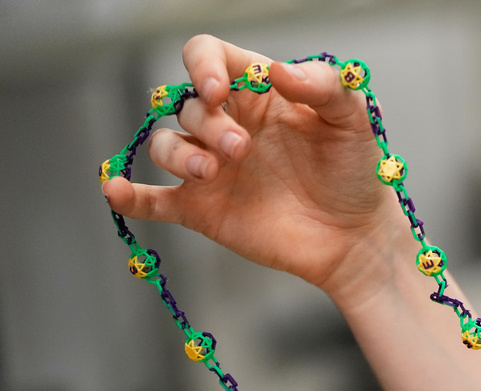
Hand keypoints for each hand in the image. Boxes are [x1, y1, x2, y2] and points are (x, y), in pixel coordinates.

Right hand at [101, 35, 403, 295]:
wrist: (357, 237)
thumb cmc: (356, 171)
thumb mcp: (352, 118)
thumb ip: (323, 84)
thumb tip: (277, 69)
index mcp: (258, 93)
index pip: (208, 57)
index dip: (202, 65)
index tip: (218, 90)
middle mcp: (228, 125)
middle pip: (186, 103)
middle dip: (207, 122)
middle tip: (242, 150)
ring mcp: (212, 168)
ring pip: (165, 144)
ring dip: (179, 153)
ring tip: (213, 171)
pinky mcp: (203, 210)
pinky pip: (153, 199)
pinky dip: (128, 194)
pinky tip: (116, 189)